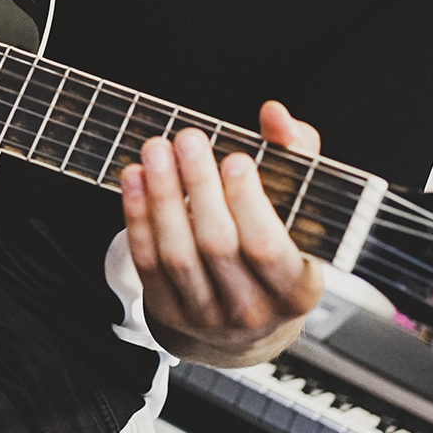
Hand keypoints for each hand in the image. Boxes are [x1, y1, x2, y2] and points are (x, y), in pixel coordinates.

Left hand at [120, 100, 325, 366]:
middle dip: (199, 186)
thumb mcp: (298, 202)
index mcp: (295, 289)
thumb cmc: (276, 242)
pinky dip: (137, 217)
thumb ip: (293, 153)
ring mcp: (208, 317)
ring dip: (162, 196)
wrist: (246, 317)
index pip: (267, 248)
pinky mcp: (169, 313)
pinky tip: (134, 178)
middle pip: (217, 245)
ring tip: (156, 149)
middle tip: (188, 138)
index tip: (236, 158)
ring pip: (177, 255)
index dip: (249, 202)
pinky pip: (148, 262)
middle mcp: (253, 311)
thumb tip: (275, 114)